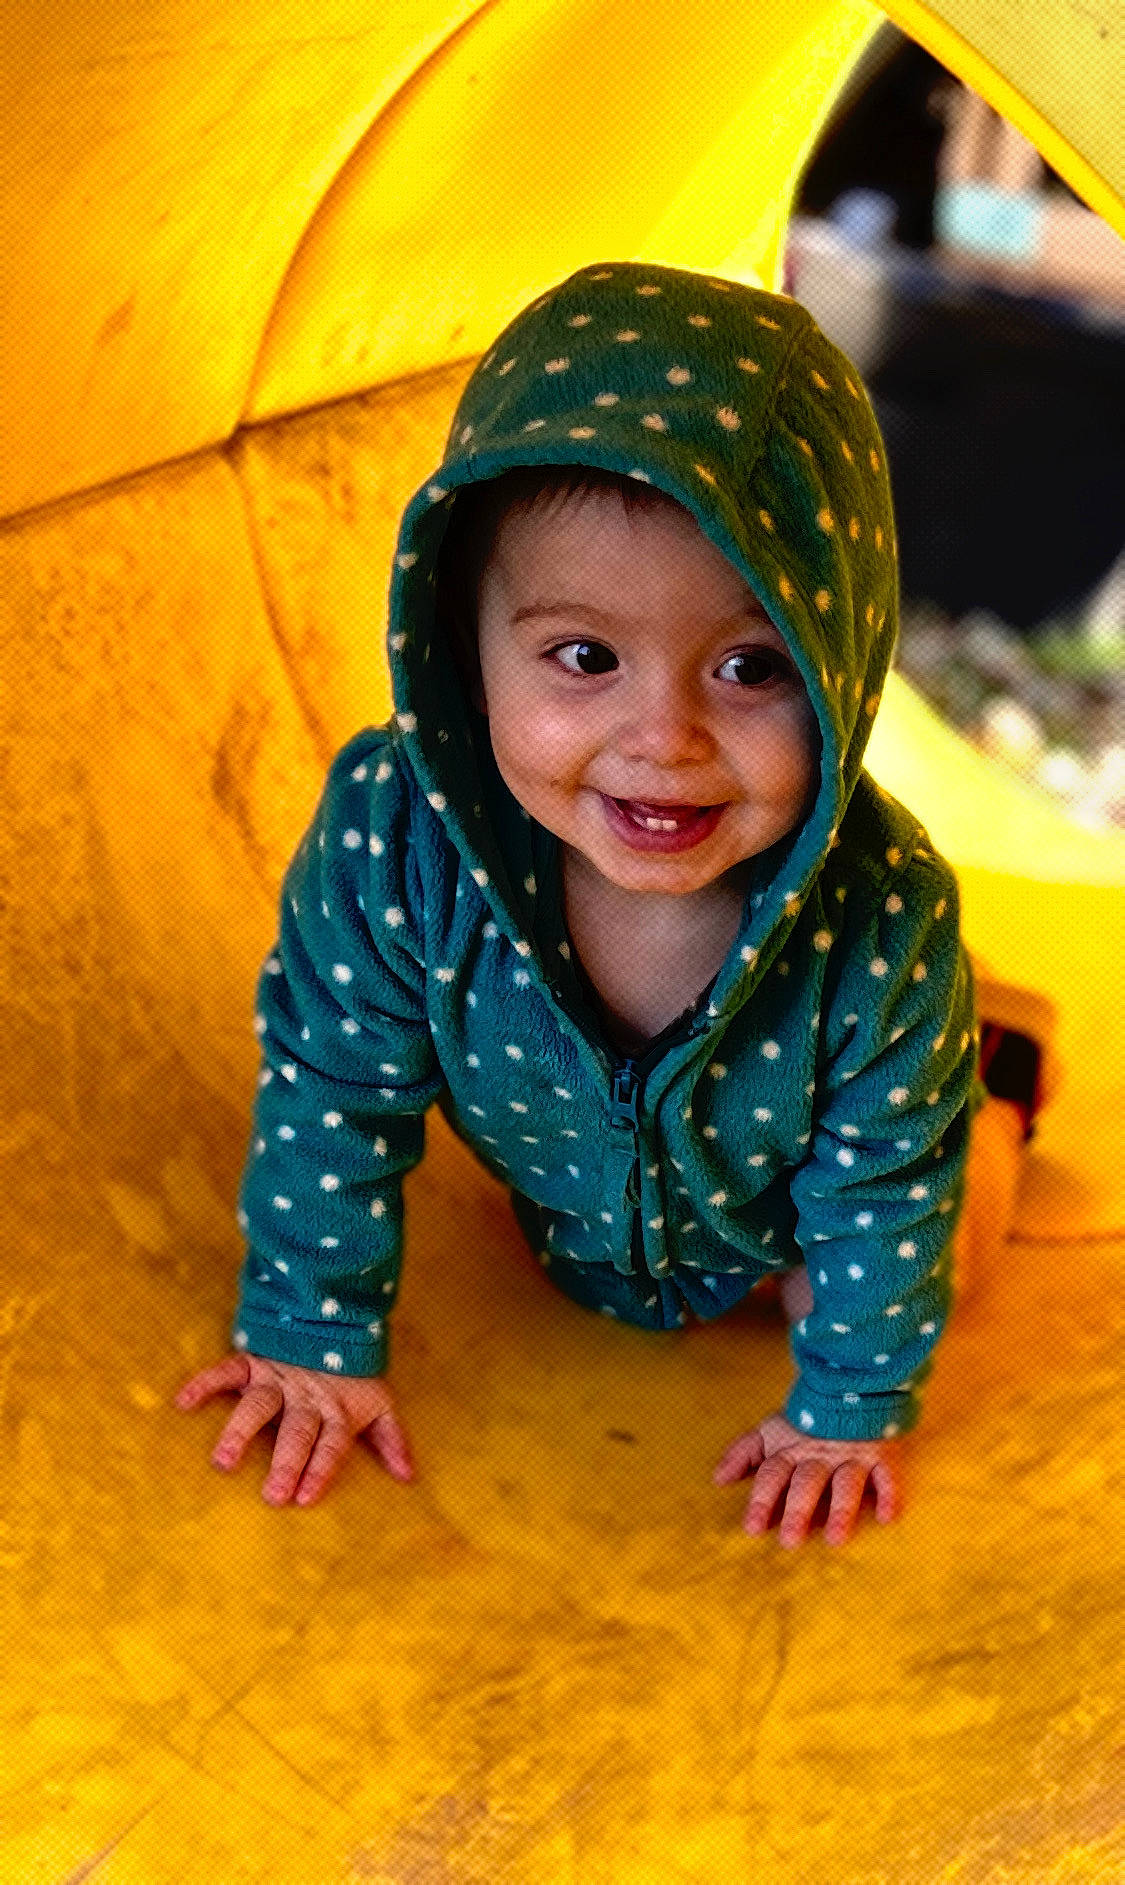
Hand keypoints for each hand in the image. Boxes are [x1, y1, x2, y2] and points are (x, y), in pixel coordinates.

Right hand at [174, 1350, 414, 1505]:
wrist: (335, 1314)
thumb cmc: (356, 1371)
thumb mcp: (381, 1402)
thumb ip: (392, 1439)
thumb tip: (410, 1478)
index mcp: (337, 1410)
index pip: (330, 1444)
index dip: (320, 1468)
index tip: (306, 1498)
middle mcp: (307, 1397)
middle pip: (297, 1432)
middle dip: (287, 1463)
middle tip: (272, 1496)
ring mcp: (278, 1378)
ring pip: (259, 1406)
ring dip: (241, 1432)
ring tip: (223, 1461)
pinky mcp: (255, 1360)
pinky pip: (227, 1370)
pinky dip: (205, 1383)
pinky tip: (184, 1401)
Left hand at [712, 1410, 903, 1546]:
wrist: (852, 1386)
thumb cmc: (805, 1420)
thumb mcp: (770, 1431)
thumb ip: (744, 1453)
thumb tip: (718, 1480)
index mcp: (790, 1450)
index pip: (772, 1475)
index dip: (761, 1500)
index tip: (753, 1529)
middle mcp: (819, 1455)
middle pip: (807, 1482)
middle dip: (798, 1509)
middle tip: (790, 1541)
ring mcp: (852, 1455)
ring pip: (846, 1483)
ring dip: (841, 1510)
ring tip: (835, 1539)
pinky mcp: (882, 1455)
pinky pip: (887, 1475)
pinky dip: (889, 1495)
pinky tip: (887, 1518)